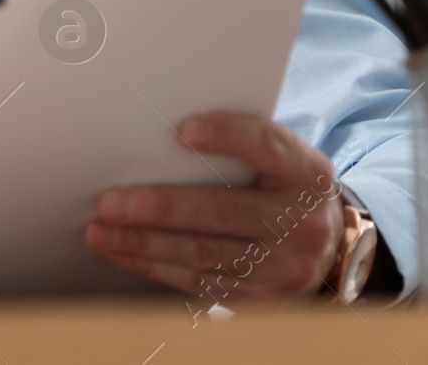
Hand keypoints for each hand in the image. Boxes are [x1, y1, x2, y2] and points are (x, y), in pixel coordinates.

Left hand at [83, 112, 343, 302]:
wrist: (325, 243)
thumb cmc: (283, 186)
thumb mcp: (280, 159)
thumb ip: (239, 146)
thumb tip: (165, 136)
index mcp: (308, 173)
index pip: (269, 145)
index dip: (229, 136)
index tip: (184, 131)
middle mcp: (303, 222)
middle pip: (224, 211)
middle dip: (160, 208)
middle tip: (110, 203)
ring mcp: (285, 265)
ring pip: (204, 254)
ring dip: (144, 243)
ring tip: (101, 231)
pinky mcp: (264, 296)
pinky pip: (202, 282)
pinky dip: (156, 267)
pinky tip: (126, 253)